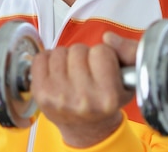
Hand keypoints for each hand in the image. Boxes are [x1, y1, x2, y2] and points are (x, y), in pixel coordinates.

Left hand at [30, 32, 137, 147]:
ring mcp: (59, 96)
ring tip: (72, 73)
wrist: (86, 130)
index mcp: (107, 96)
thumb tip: (108, 37)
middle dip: (83, 56)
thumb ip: (128, 54)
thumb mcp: (127, 83)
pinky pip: (40, 58)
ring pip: (59, 51)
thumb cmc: (104, 104)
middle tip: (86, 71)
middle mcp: (82, 98)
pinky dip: (47, 61)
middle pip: (78, 49)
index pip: (101, 51)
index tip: (102, 67)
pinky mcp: (40, 93)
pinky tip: (57, 73)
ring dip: (66, 58)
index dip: (103, 55)